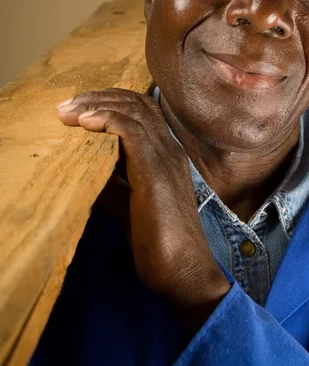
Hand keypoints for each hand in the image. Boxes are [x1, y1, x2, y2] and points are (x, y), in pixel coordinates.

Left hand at [56, 88, 230, 328]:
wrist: (183, 270)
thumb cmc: (158, 242)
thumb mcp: (128, 206)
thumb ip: (112, 184)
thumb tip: (85, 170)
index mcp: (165, 154)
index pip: (142, 111)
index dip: (110, 102)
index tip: (78, 109)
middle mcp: (169, 148)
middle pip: (136, 103)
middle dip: (98, 97)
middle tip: (66, 106)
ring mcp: (165, 156)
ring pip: (133, 111)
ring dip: (96, 105)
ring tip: (67, 112)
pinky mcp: (156, 170)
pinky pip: (132, 131)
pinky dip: (107, 120)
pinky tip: (85, 123)